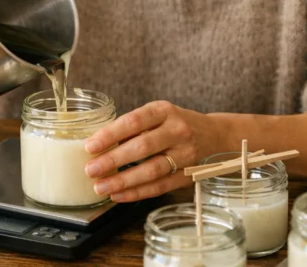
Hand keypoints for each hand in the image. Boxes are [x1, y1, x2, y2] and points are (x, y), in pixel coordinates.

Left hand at [83, 101, 226, 202]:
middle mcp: (178, 131)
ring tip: (101, 187)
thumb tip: (98, 145)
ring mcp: (186, 154)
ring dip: (124, 181)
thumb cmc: (177, 124)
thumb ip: (133, 128)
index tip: (90, 146)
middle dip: (114, 160)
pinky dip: (138, 192)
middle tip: (91, 170)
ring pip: (152, 170)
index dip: (111, 134)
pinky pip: (160, 186)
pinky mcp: (188, 175)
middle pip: (143, 147)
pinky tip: (119, 195)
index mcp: (164, 111)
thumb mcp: (158, 115)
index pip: (134, 121)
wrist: (216, 135)